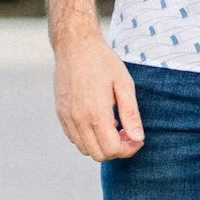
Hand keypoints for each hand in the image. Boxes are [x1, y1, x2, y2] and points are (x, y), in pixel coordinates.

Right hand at [53, 29, 144, 161]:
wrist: (75, 45)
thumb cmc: (103, 61)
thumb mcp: (124, 84)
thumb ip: (131, 114)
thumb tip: (138, 138)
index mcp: (96, 113)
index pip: (113, 149)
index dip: (129, 149)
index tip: (137, 138)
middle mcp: (78, 119)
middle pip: (99, 154)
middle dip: (116, 150)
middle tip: (127, 133)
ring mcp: (67, 117)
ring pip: (85, 149)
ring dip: (101, 145)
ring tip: (113, 126)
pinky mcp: (61, 113)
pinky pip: (74, 138)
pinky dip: (88, 138)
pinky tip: (98, 121)